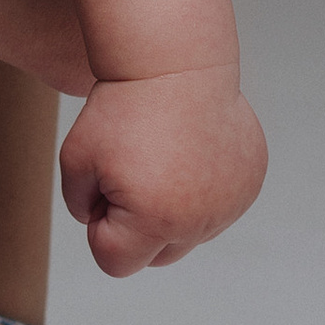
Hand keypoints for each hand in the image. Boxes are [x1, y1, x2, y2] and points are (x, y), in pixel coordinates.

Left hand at [59, 65, 267, 275]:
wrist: (176, 63)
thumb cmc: (123, 107)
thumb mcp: (75, 157)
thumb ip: (78, 204)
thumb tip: (98, 223)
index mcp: (155, 221)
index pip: (115, 262)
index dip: (99, 227)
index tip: (102, 186)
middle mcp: (199, 222)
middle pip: (155, 256)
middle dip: (135, 226)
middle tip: (130, 171)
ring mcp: (230, 205)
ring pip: (188, 232)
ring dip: (170, 209)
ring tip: (160, 157)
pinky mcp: (249, 186)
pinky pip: (217, 208)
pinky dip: (201, 190)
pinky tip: (188, 151)